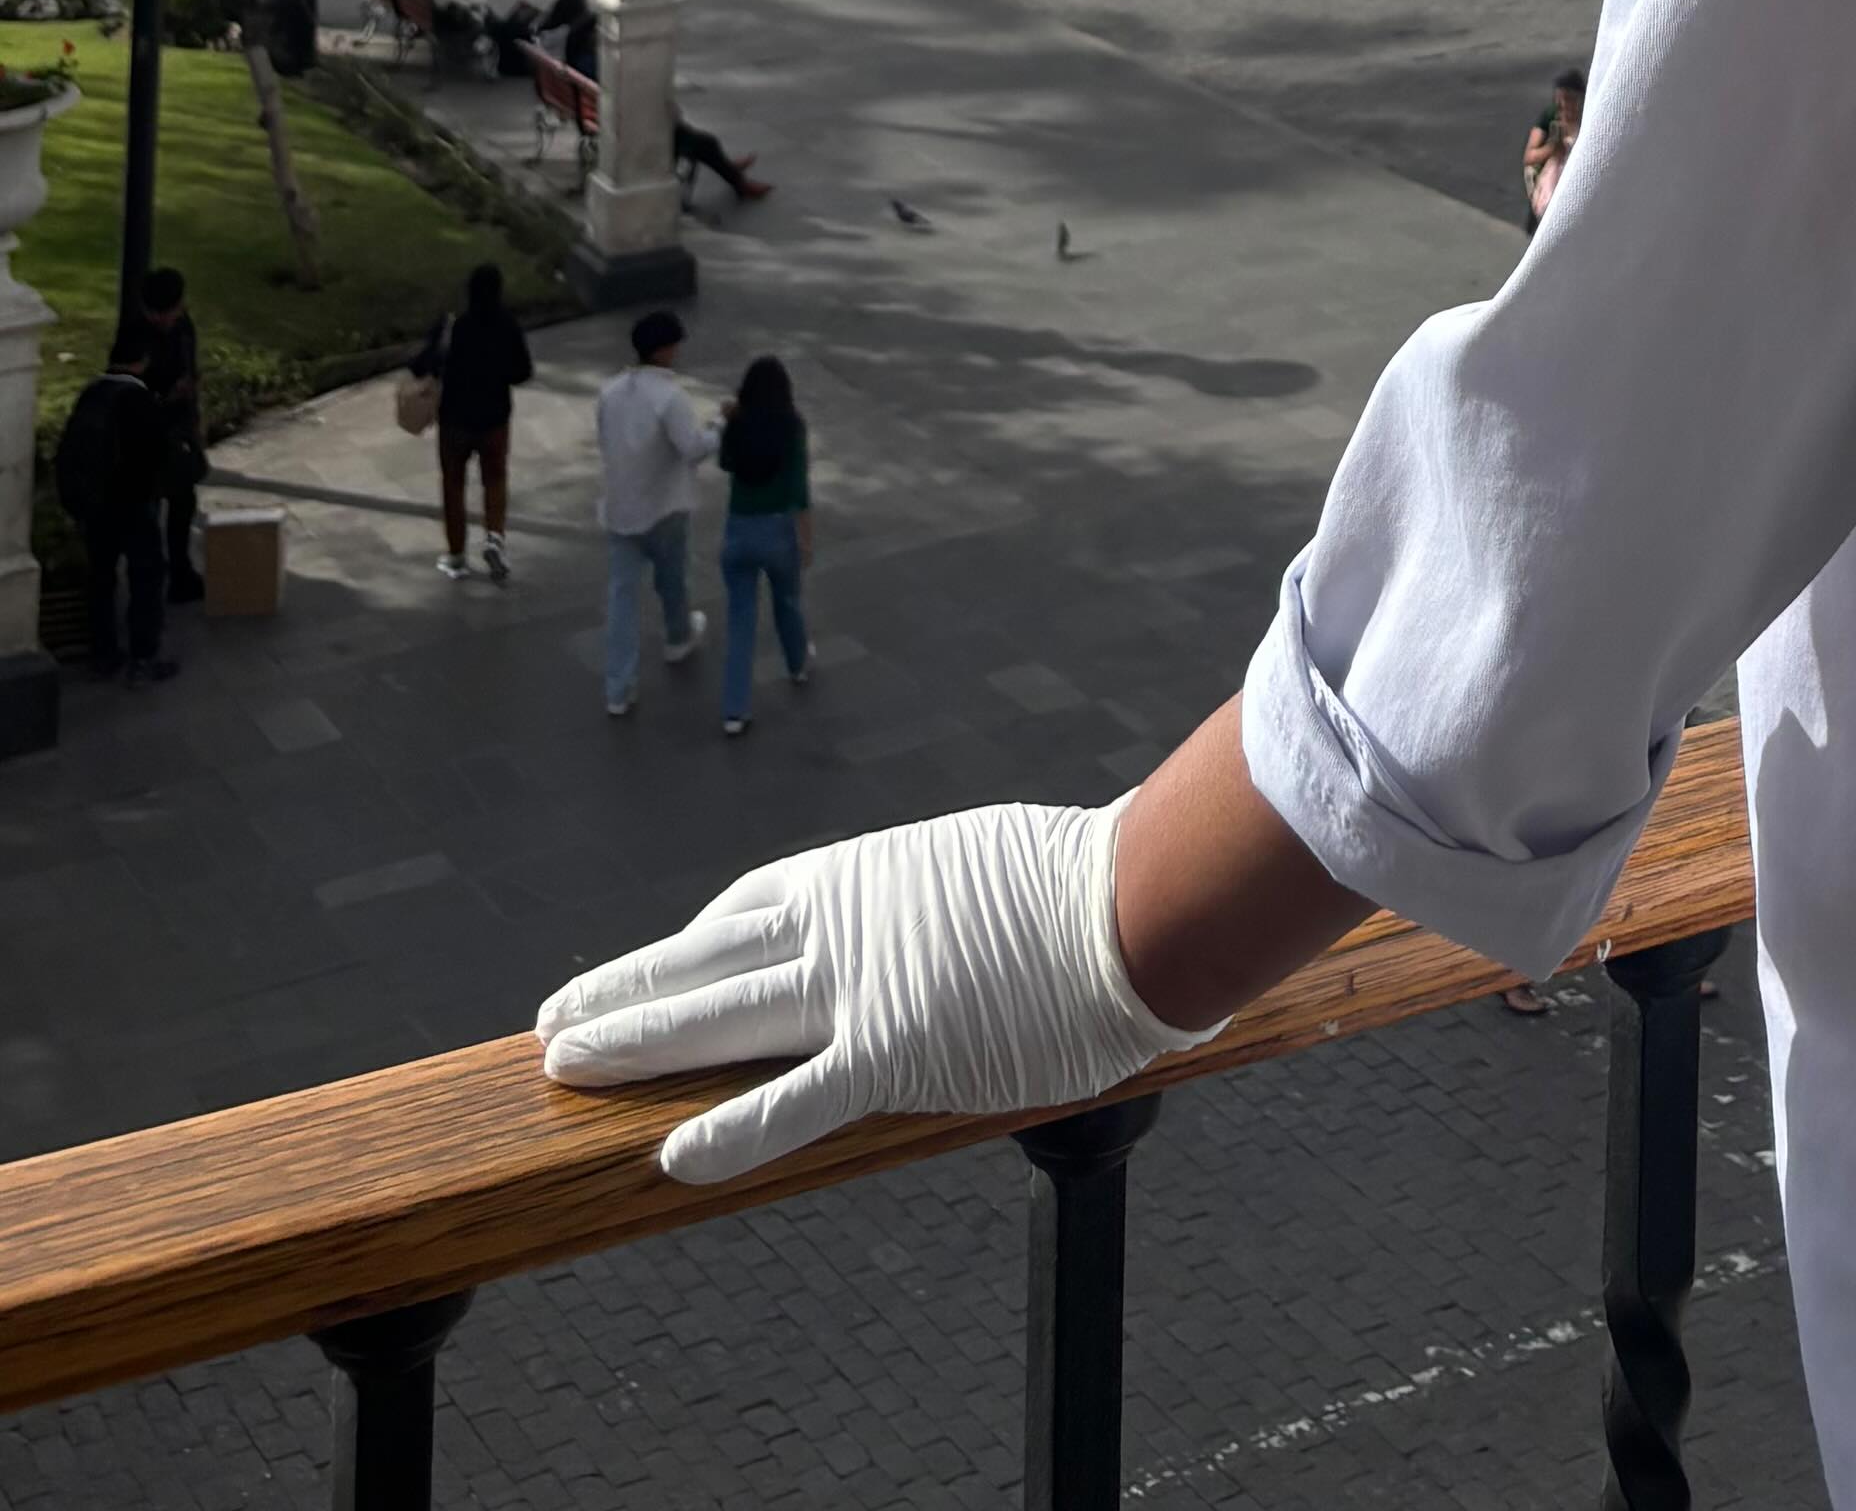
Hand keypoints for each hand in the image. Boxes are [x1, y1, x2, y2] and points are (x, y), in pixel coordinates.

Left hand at [538, 798, 1200, 1185]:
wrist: (1131, 903)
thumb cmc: (1083, 882)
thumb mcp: (979, 869)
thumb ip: (933, 904)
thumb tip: (942, 924)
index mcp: (864, 874)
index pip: (748, 909)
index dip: (689, 945)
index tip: (652, 966)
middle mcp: (842, 924)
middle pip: (708, 960)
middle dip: (627, 992)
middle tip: (554, 1021)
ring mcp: (861, 987)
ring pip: (723, 1016)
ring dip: (636, 1041)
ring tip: (565, 1063)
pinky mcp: (893, 1051)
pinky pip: (795, 1099)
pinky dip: (731, 1129)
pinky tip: (673, 1156)